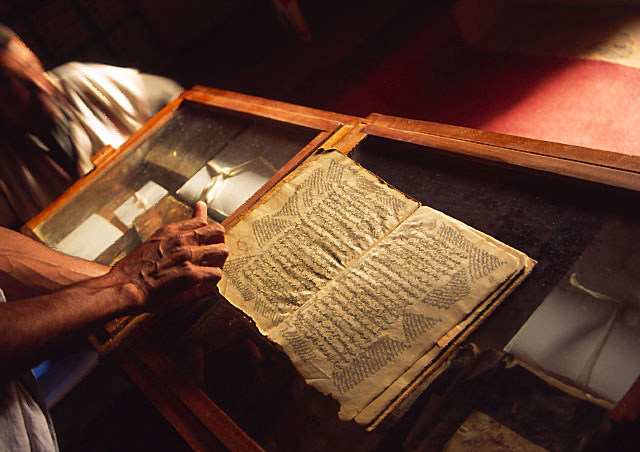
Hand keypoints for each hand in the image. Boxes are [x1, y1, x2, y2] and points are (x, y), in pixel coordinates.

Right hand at [111, 201, 227, 311]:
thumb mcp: (155, 239)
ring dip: (218, 263)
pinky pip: (216, 274)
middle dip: (218, 245)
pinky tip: (202, 286)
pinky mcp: (190, 274)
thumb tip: (199, 207)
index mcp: (171, 230)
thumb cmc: (133, 269)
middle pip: (218, 231)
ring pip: (222, 251)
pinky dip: (212, 282)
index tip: (207, 243)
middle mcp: (182, 239)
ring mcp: (187, 256)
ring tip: (208, 273)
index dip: (209, 233)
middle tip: (211, 259)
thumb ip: (178, 228)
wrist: (121, 286)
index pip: (203, 221)